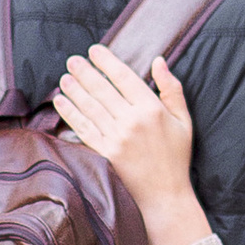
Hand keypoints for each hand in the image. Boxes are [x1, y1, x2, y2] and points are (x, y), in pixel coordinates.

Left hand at [53, 46, 209, 244]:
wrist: (165, 195)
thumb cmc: (176, 156)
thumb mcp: (183, 120)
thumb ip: (172, 89)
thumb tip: (158, 60)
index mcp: (151, 109)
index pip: (124, 77)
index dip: (107, 62)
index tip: (95, 50)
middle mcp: (131, 121)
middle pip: (102, 89)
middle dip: (85, 72)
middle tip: (72, 60)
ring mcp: (115, 138)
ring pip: (90, 107)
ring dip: (74, 89)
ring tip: (64, 76)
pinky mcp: (104, 153)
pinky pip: (83, 128)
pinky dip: (70, 113)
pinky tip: (61, 102)